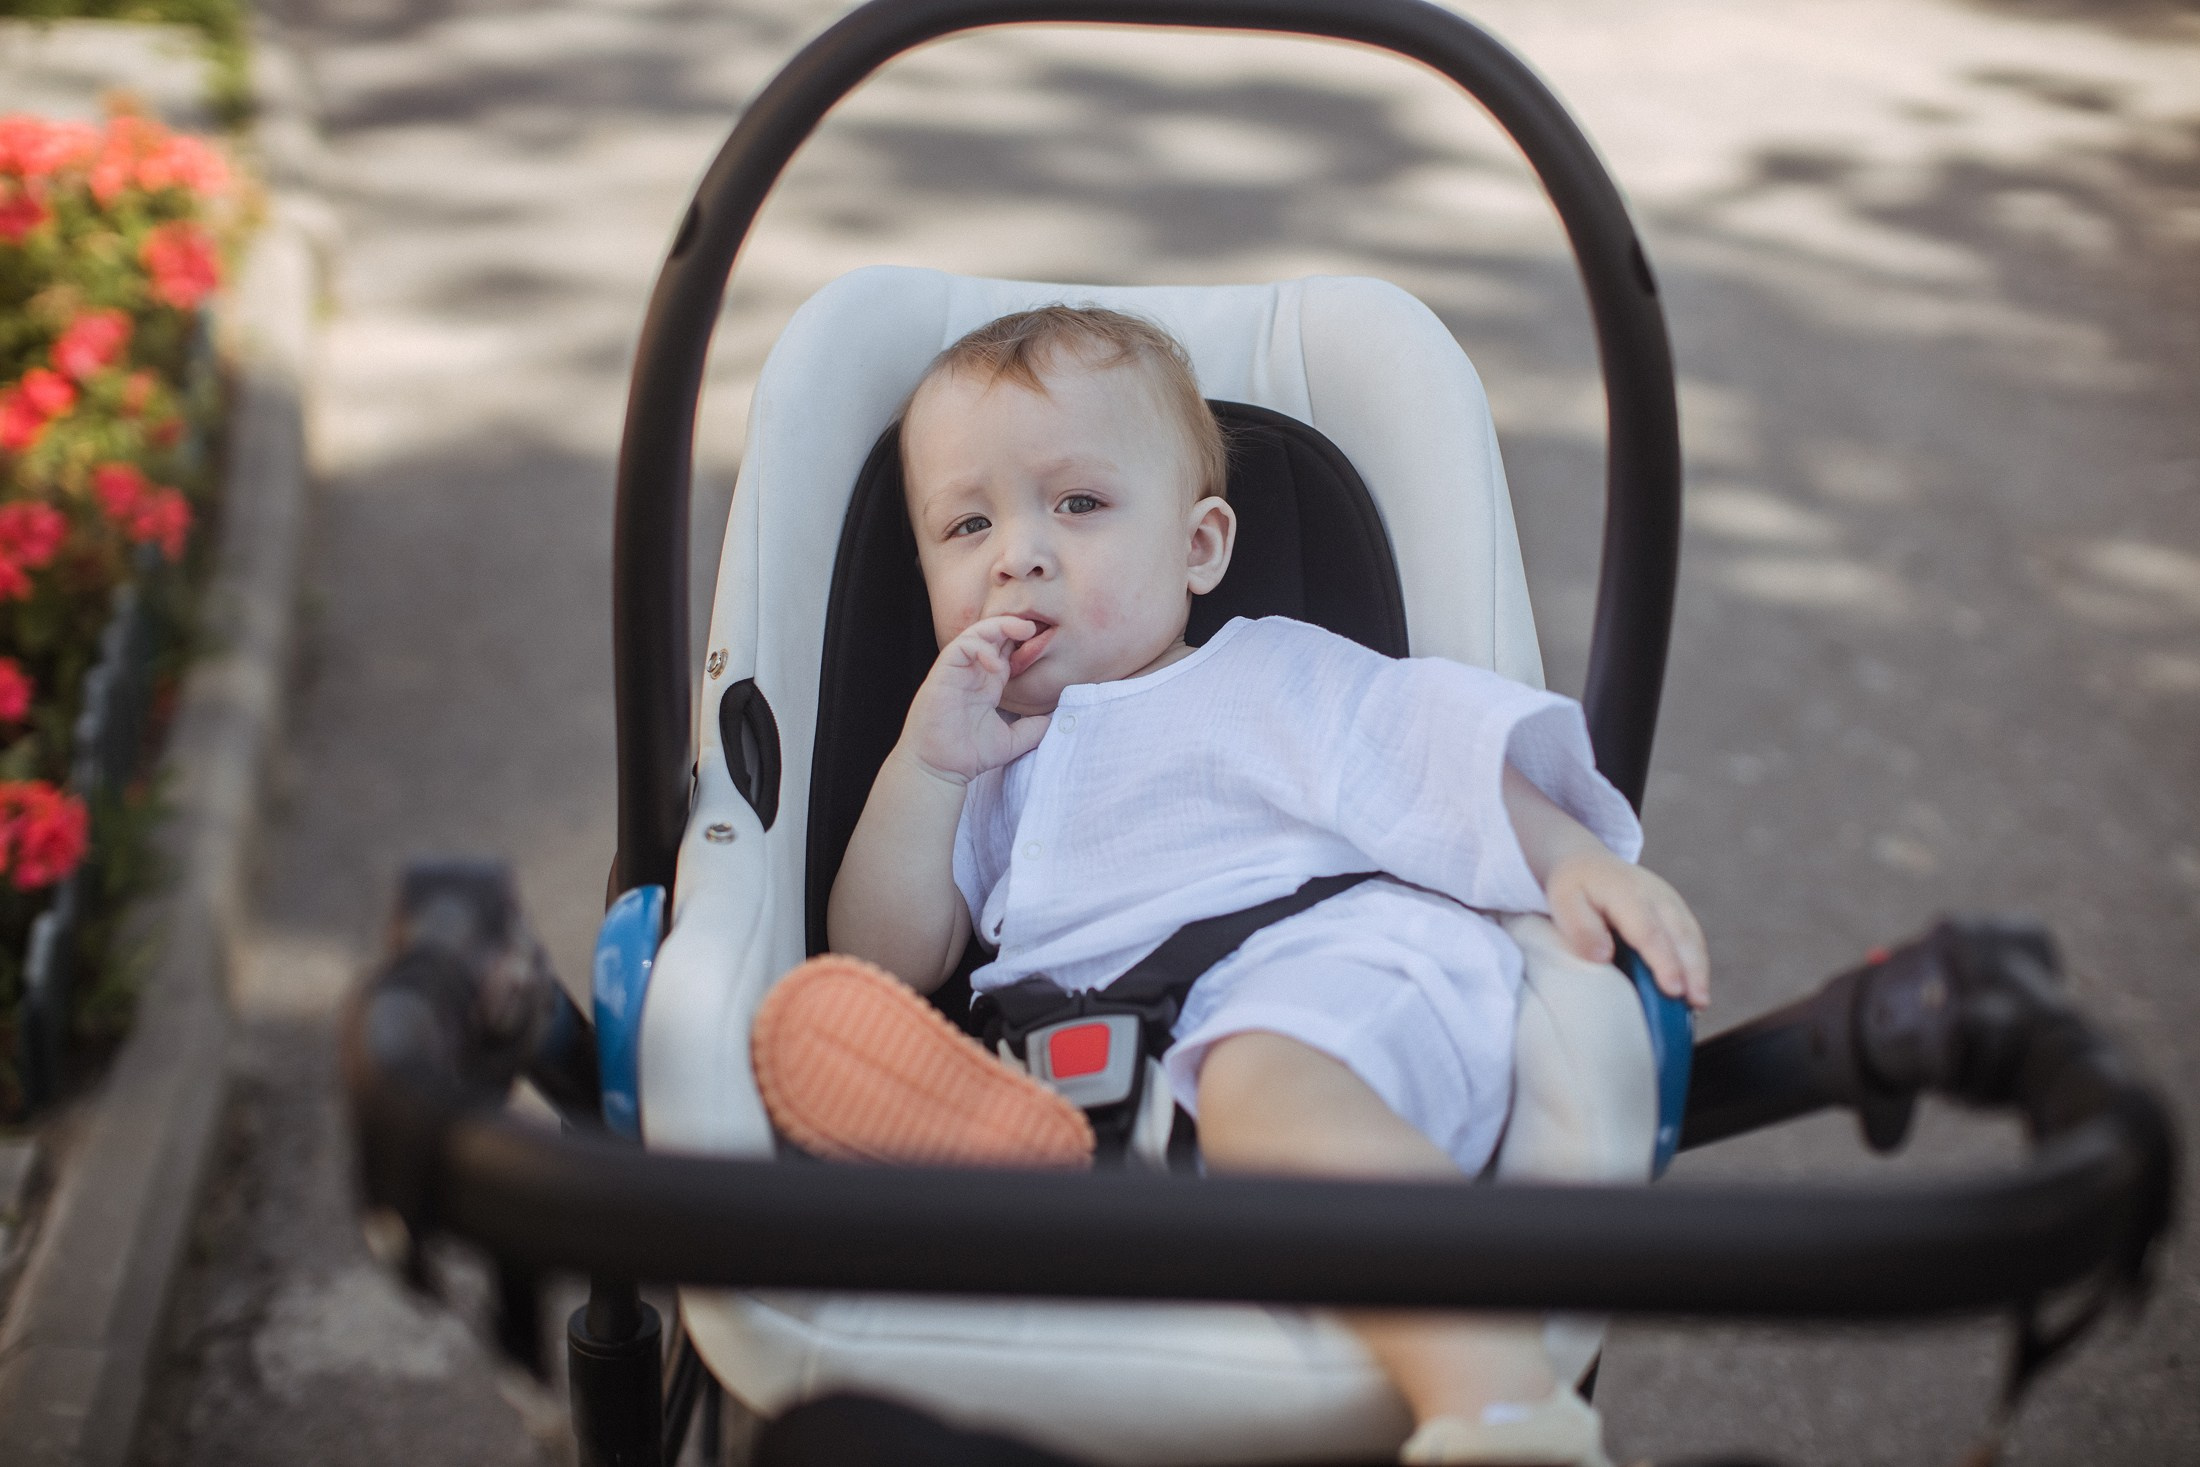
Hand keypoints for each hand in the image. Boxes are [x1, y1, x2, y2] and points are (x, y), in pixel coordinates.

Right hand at [898, 615, 1051, 784]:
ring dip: (1000, 626)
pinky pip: (960, 647)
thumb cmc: (969, 755)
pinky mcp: (942, 673)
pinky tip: (997, 664)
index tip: (1048, 639)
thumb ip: (1033, 728)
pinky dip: (980, 647)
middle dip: (1015, 624)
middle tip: (1038, 625)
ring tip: (1023, 631)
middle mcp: (974, 673)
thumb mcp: (1012, 740)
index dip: (1025, 640)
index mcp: (989, 683)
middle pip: (993, 635)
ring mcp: (957, 671)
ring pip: (976, 633)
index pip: (1006, 650)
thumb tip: (1056, 720)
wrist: (940, 768)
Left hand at [1544, 850, 1709, 1008]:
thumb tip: (1604, 956)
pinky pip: (1691, 937)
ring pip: (1691, 937)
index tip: (1673, 989)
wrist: (1590, 863)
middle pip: (1679, 935)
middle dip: (1692, 970)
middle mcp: (1656, 895)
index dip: (1663, 962)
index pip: (1649, 932)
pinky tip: (1695, 987)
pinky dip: (1696, 963)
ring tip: (1700, 1002)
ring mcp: (1670, 901)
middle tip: (1697, 1003)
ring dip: (1699, 970)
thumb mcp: (1563, 902)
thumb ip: (1581, 928)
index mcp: (1626, 893)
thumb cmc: (1574, 888)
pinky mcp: (1676, 910)